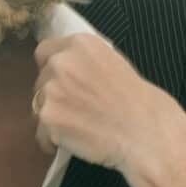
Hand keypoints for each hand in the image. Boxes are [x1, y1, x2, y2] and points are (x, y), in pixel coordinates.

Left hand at [30, 33, 185, 177]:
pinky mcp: (48, 117)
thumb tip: (64, 70)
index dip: (52, 68)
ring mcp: (51, 89)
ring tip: (81, 127)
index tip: (63, 82)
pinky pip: (41, 133)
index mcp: (80, 44)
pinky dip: (53, 141)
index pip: (45, 51)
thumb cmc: (140, 103)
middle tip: (79, 109)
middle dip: (54, 94)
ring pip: (38, 106)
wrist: (147, 133)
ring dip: (53, 117)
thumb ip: (84, 62)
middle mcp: (61, 62)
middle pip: (40, 79)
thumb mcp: (114, 64)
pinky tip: (77, 142)